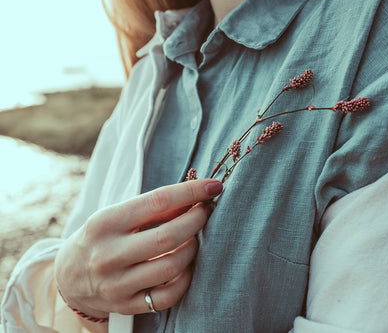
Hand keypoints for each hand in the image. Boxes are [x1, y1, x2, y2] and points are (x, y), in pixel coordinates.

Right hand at [54, 179, 222, 318]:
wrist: (69, 276)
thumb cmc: (102, 237)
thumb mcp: (118, 215)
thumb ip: (155, 208)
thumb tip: (196, 196)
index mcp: (105, 222)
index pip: (157, 201)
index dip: (191, 192)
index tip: (213, 186)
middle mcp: (108, 254)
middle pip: (168, 236)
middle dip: (197, 221)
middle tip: (206, 212)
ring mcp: (116, 284)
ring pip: (171, 267)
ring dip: (193, 249)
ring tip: (194, 239)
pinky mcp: (125, 306)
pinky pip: (167, 296)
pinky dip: (185, 280)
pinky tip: (186, 267)